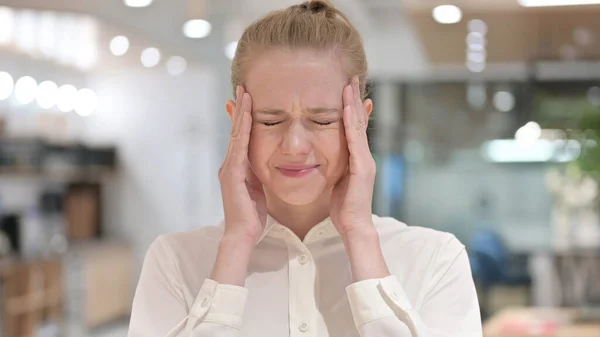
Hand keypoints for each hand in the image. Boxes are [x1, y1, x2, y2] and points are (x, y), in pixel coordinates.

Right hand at [218, 86, 266, 245]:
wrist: (242, 233)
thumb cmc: (252, 215)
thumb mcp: (258, 188)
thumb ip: (258, 174)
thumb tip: (266, 163)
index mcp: (237, 168)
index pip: (241, 137)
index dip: (243, 118)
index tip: (247, 100)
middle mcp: (229, 164)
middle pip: (235, 131)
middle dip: (239, 109)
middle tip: (242, 88)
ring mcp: (229, 168)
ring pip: (235, 134)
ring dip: (240, 113)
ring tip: (243, 94)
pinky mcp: (232, 173)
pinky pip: (239, 146)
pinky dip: (241, 129)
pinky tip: (245, 115)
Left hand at [330, 76, 375, 239]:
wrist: (354, 226)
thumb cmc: (343, 208)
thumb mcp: (337, 182)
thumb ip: (335, 168)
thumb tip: (324, 158)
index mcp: (356, 159)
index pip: (353, 128)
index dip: (351, 109)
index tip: (345, 90)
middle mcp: (363, 156)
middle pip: (359, 122)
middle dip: (354, 99)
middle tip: (351, 78)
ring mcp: (365, 160)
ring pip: (359, 126)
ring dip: (354, 104)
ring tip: (350, 85)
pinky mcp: (363, 166)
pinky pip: (356, 139)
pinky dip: (352, 121)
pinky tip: (348, 107)